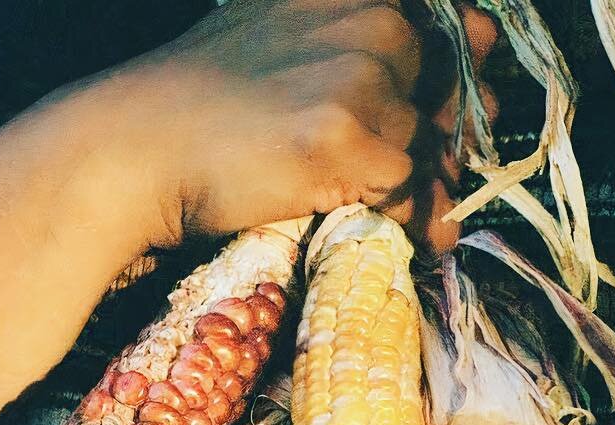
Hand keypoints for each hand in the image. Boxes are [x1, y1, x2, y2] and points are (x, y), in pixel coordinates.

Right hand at [133, 0, 497, 253]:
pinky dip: (389, 215)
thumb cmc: (208, 102)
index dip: (456, 83)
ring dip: (405, 185)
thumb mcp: (287, 39)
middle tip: (385, 171)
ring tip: (345, 193)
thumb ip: (368, 45)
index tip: (446, 120)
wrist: (139, 146)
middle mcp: (369, 17)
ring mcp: (359, 77)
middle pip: (446, 98)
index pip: (456, 29)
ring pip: (424, 148)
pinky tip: (343, 210)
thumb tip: (475, 51)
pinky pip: (403, 191)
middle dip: (437, 142)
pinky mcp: (344, 138)